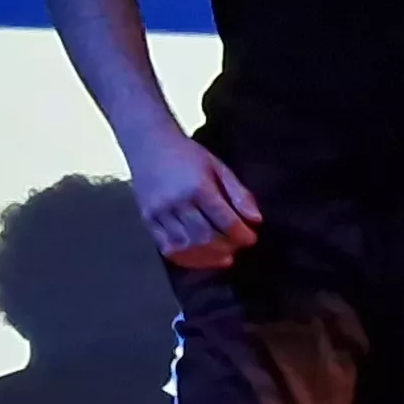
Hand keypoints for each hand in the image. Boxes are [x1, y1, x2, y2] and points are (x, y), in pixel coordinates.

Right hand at [129, 132, 260, 268]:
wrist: (149, 144)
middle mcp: (177, 201)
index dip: (242, 235)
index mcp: (199, 186)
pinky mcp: (147, 220)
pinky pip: (167, 248)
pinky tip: (200, 257)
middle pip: (206, 237)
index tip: (251, 239)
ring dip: (208, 257)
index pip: (226, 221)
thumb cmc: (188, 155)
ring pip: (187, 246)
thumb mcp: (219, 167)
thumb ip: (239, 194)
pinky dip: (186, 258)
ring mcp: (159, 212)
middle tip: (237, 247)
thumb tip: (256, 221)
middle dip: (227, 247)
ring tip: (223, 256)